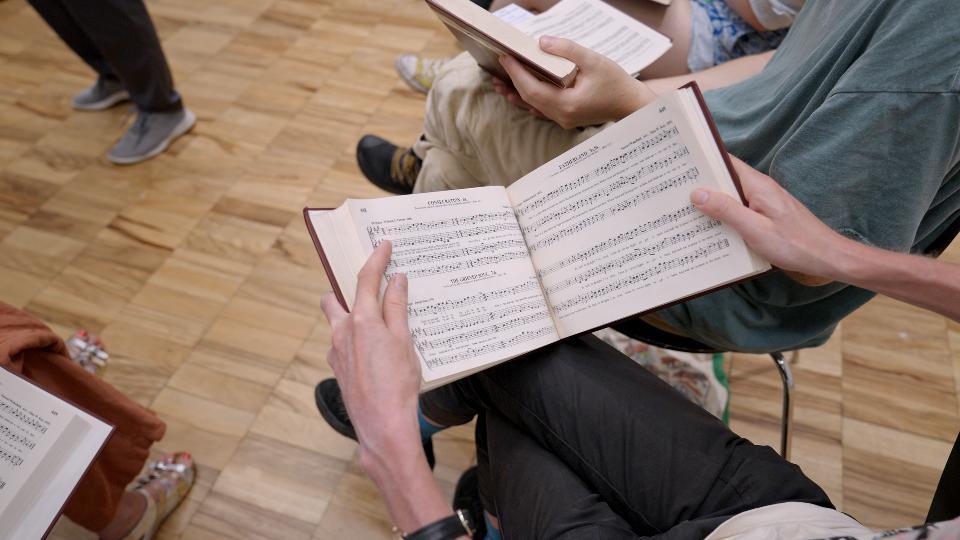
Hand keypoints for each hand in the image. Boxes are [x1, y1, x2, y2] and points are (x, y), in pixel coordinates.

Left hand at [320, 241, 422, 468]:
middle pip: (334, 298)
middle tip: (369, 287)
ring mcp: (336, 352)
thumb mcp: (404, 341)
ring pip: (338, 323)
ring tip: (381, 323)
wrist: (383, 425)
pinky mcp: (338, 369)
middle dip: (347, 289)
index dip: (376, 259)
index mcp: (361, 320)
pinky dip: (357, 340)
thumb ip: (397, 308)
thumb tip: (396, 281)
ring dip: (354, 317)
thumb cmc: (398, 384)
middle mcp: (342, 332)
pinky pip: (343, 345)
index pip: (366, 279)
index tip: (383, 246)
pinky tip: (378, 352)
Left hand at [498, 36, 656, 128]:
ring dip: (517, 93)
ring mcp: (563, 119)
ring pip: (534, 105)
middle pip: (530, 98)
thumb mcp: (593, 60)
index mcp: (566, 104)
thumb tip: (542, 42)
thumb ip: (567, 50)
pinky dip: (530, 99)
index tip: (505, 57)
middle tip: (500, 65)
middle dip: (513, 81)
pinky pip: (542, 109)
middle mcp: (562, 116)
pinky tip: (519, 95)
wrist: (631, 104)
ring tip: (499, 84)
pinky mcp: (567, 118)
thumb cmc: (616, 82)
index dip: (516, 73)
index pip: (532, 88)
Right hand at [690, 158, 850, 284]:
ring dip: (711, 203)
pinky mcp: (766, 215)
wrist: (828, 257)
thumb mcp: (755, 230)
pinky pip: (739, 210)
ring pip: (731, 196)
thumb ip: (726, 210)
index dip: (702, 161)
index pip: (725, 163)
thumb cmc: (795, 244)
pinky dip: (724, 216)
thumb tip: (697, 193)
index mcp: (757, 185)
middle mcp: (760, 189)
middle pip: (725, 180)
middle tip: (672, 191)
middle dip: (701, 184)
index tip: (678, 165)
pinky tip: (711, 228)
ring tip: (684, 210)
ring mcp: (764, 202)